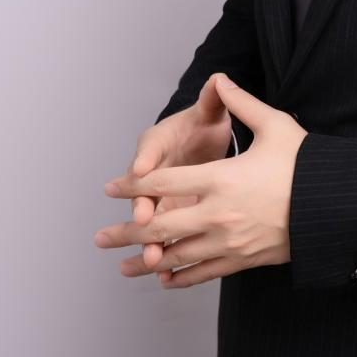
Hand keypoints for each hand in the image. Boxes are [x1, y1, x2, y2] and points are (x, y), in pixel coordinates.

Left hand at [94, 74, 308, 287]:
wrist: (337, 208)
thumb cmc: (307, 165)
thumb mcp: (277, 126)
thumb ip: (243, 104)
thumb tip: (221, 79)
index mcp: (221, 178)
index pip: (162, 182)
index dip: (132, 185)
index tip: (112, 188)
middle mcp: (218, 213)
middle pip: (159, 227)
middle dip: (125, 232)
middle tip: (100, 238)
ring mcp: (229, 241)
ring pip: (177, 256)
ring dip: (146, 262)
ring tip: (122, 266)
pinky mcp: (243, 259)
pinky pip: (204, 273)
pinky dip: (181, 277)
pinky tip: (165, 279)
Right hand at [102, 73, 234, 276]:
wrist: (204, 137)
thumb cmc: (204, 122)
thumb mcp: (208, 109)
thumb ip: (213, 98)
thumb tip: (218, 78)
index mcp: (158, 144)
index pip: (148, 154)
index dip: (144, 163)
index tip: (139, 173)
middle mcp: (154, 174)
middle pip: (144, 195)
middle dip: (140, 213)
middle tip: (140, 226)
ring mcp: (163, 198)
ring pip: (153, 223)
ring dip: (150, 241)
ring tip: (150, 262)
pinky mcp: (174, 215)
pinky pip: (168, 238)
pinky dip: (166, 256)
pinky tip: (165, 278)